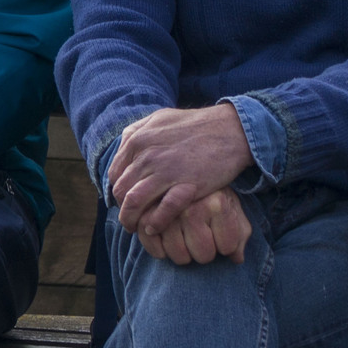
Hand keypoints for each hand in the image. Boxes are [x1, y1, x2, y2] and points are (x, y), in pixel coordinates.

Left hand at [108, 104, 252, 238]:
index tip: (124, 201)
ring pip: (134, 202)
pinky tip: (154, 228)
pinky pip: (163, 209)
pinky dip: (155, 222)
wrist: (231, 129)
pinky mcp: (188, 185)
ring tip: (134, 228)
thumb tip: (123, 146)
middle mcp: (146, 157)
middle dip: (121, 208)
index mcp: (137, 141)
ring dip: (130, 219)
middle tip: (128, 218)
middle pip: (121, 190)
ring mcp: (166, 171)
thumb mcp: (158, 118)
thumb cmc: (196, 124)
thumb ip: (136, 131)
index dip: (117, 190)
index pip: (115, 174)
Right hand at [137, 186, 252, 265]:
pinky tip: (163, 249)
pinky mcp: (145, 210)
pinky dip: (157, 250)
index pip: (227, 247)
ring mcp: (167, 208)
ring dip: (182, 256)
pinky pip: (151, 242)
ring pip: (179, 253)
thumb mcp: (232, 208)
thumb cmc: (211, 194)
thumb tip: (237, 259)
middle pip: (204, 253)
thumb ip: (240, 234)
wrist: (185, 167)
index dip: (226, 249)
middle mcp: (191, 205)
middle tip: (202, 246)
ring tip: (185, 248)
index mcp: (217, 203)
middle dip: (204, 255)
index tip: (223, 240)